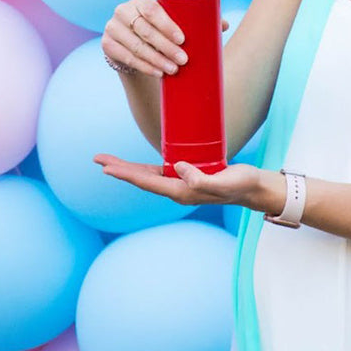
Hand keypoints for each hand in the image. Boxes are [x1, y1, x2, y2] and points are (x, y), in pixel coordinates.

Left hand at [93, 154, 267, 209]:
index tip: (107, 167)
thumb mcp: (222, 181)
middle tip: (98, 159)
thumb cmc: (239, 184)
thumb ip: (200, 178)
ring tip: (110, 161)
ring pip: (148, 176)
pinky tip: (139, 165)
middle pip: (141, 179)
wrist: (252, 188)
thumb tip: (178, 168)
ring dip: (128, 168)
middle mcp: (177, 188)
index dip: (126, 173)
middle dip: (120, 169)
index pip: (147, 182)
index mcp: (181, 191)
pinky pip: (161, 171)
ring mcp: (181, 182)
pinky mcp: (188, 175)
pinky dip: (145, 167)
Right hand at [101, 0, 189, 77]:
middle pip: (146, 31)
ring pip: (137, 46)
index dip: (167, 25)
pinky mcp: (107, 44)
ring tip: (173, 69)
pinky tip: (158, 72)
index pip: (153, 10)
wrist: (132, 41)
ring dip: (157, 60)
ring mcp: (112, 27)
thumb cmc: (158, 28)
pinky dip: (145, 66)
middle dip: (166, 47)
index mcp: (140, 0)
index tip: (182, 40)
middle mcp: (123, 10)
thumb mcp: (170, 19)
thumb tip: (222, 25)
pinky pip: (128, 57)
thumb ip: (194, 19)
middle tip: (183, 60)